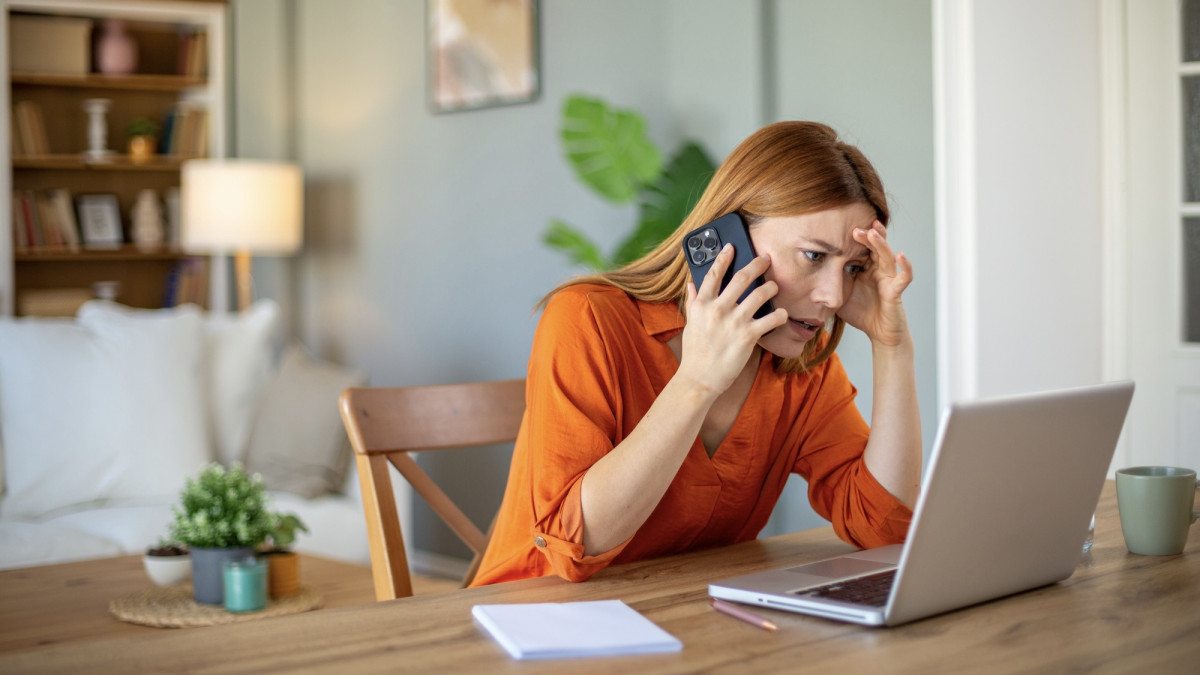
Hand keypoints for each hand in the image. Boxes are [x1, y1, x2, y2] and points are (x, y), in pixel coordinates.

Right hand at [679, 245, 787, 395]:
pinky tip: (782, 314)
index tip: (732, 246)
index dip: (723, 257)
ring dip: (771, 287)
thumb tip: (692, 284)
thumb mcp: (690, 324)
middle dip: (757, 264)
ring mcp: (734, 321)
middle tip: (766, 259)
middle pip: (741, 277)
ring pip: (760, 293)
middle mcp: (718, 309)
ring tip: (774, 287)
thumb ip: (693, 302)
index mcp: (702, 304)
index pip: (714, 273)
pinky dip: (780, 314)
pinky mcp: (748, 336)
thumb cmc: (695, 353)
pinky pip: (771, 319)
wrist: (699, 379)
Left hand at [837, 221, 912, 347]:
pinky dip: (906, 266)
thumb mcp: (839, 296)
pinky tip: (901, 255)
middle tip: (855, 228)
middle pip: (875, 247)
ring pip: (887, 256)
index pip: (861, 248)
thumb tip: (807, 275)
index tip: (842, 229)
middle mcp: (878, 270)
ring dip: (881, 243)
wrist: (878, 334)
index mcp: (865, 269)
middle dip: (867, 236)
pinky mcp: (895, 291)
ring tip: (874, 232)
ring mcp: (888, 279)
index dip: (855, 239)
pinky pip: (904, 277)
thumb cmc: (861, 313)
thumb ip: (828, 284)